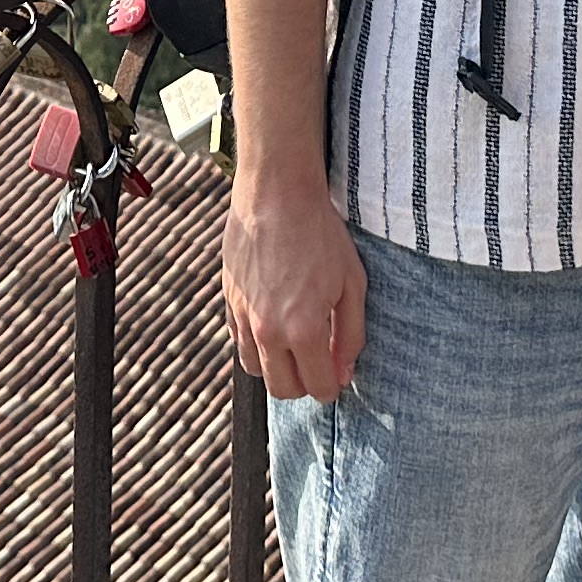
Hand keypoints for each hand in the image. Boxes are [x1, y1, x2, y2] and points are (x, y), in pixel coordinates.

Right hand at [221, 172, 366, 403]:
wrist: (276, 193)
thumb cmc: (320, 234)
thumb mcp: (352, 283)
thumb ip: (351, 336)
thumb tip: (344, 374)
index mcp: (303, 330)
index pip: (318, 387)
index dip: (333, 386)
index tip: (338, 374)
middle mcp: (268, 331)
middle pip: (283, 389)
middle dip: (304, 384)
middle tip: (318, 363)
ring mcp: (244, 316)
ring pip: (256, 369)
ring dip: (277, 367)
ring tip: (294, 344)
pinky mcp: (229, 300)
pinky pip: (239, 340)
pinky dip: (257, 343)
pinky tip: (274, 320)